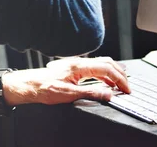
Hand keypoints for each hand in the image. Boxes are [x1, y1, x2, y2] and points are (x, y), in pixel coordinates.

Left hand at [3, 57, 129, 105]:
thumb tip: (108, 94)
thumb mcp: (68, 95)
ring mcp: (77, 64)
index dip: (119, 79)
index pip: (107, 69)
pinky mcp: (74, 68)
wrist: (29, 85)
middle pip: (107, 63)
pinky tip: (106, 82)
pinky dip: (105, 73)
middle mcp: (79, 62)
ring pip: (101, 63)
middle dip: (120, 74)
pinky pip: (95, 67)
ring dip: (113, 72)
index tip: (126, 89)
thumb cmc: (44, 88)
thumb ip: (90, 93)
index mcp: (80, 66)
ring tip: (121, 83)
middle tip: (127, 86)